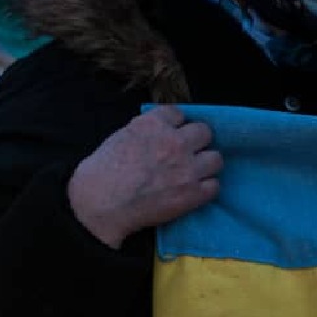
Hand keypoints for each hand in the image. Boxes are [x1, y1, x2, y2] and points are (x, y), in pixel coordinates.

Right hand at [68, 105, 221, 248]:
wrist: (100, 203)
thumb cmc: (103, 170)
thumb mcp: (123, 135)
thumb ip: (148, 129)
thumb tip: (163, 131)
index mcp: (154, 123)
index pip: (180, 114)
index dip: (175, 126)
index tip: (170, 135)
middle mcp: (175, 141)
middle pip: (204, 132)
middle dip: (195, 142)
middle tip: (185, 154)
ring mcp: (187, 168)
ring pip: (216, 158)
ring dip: (205, 165)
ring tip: (193, 173)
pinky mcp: (192, 193)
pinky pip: (214, 186)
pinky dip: (204, 189)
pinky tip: (192, 191)